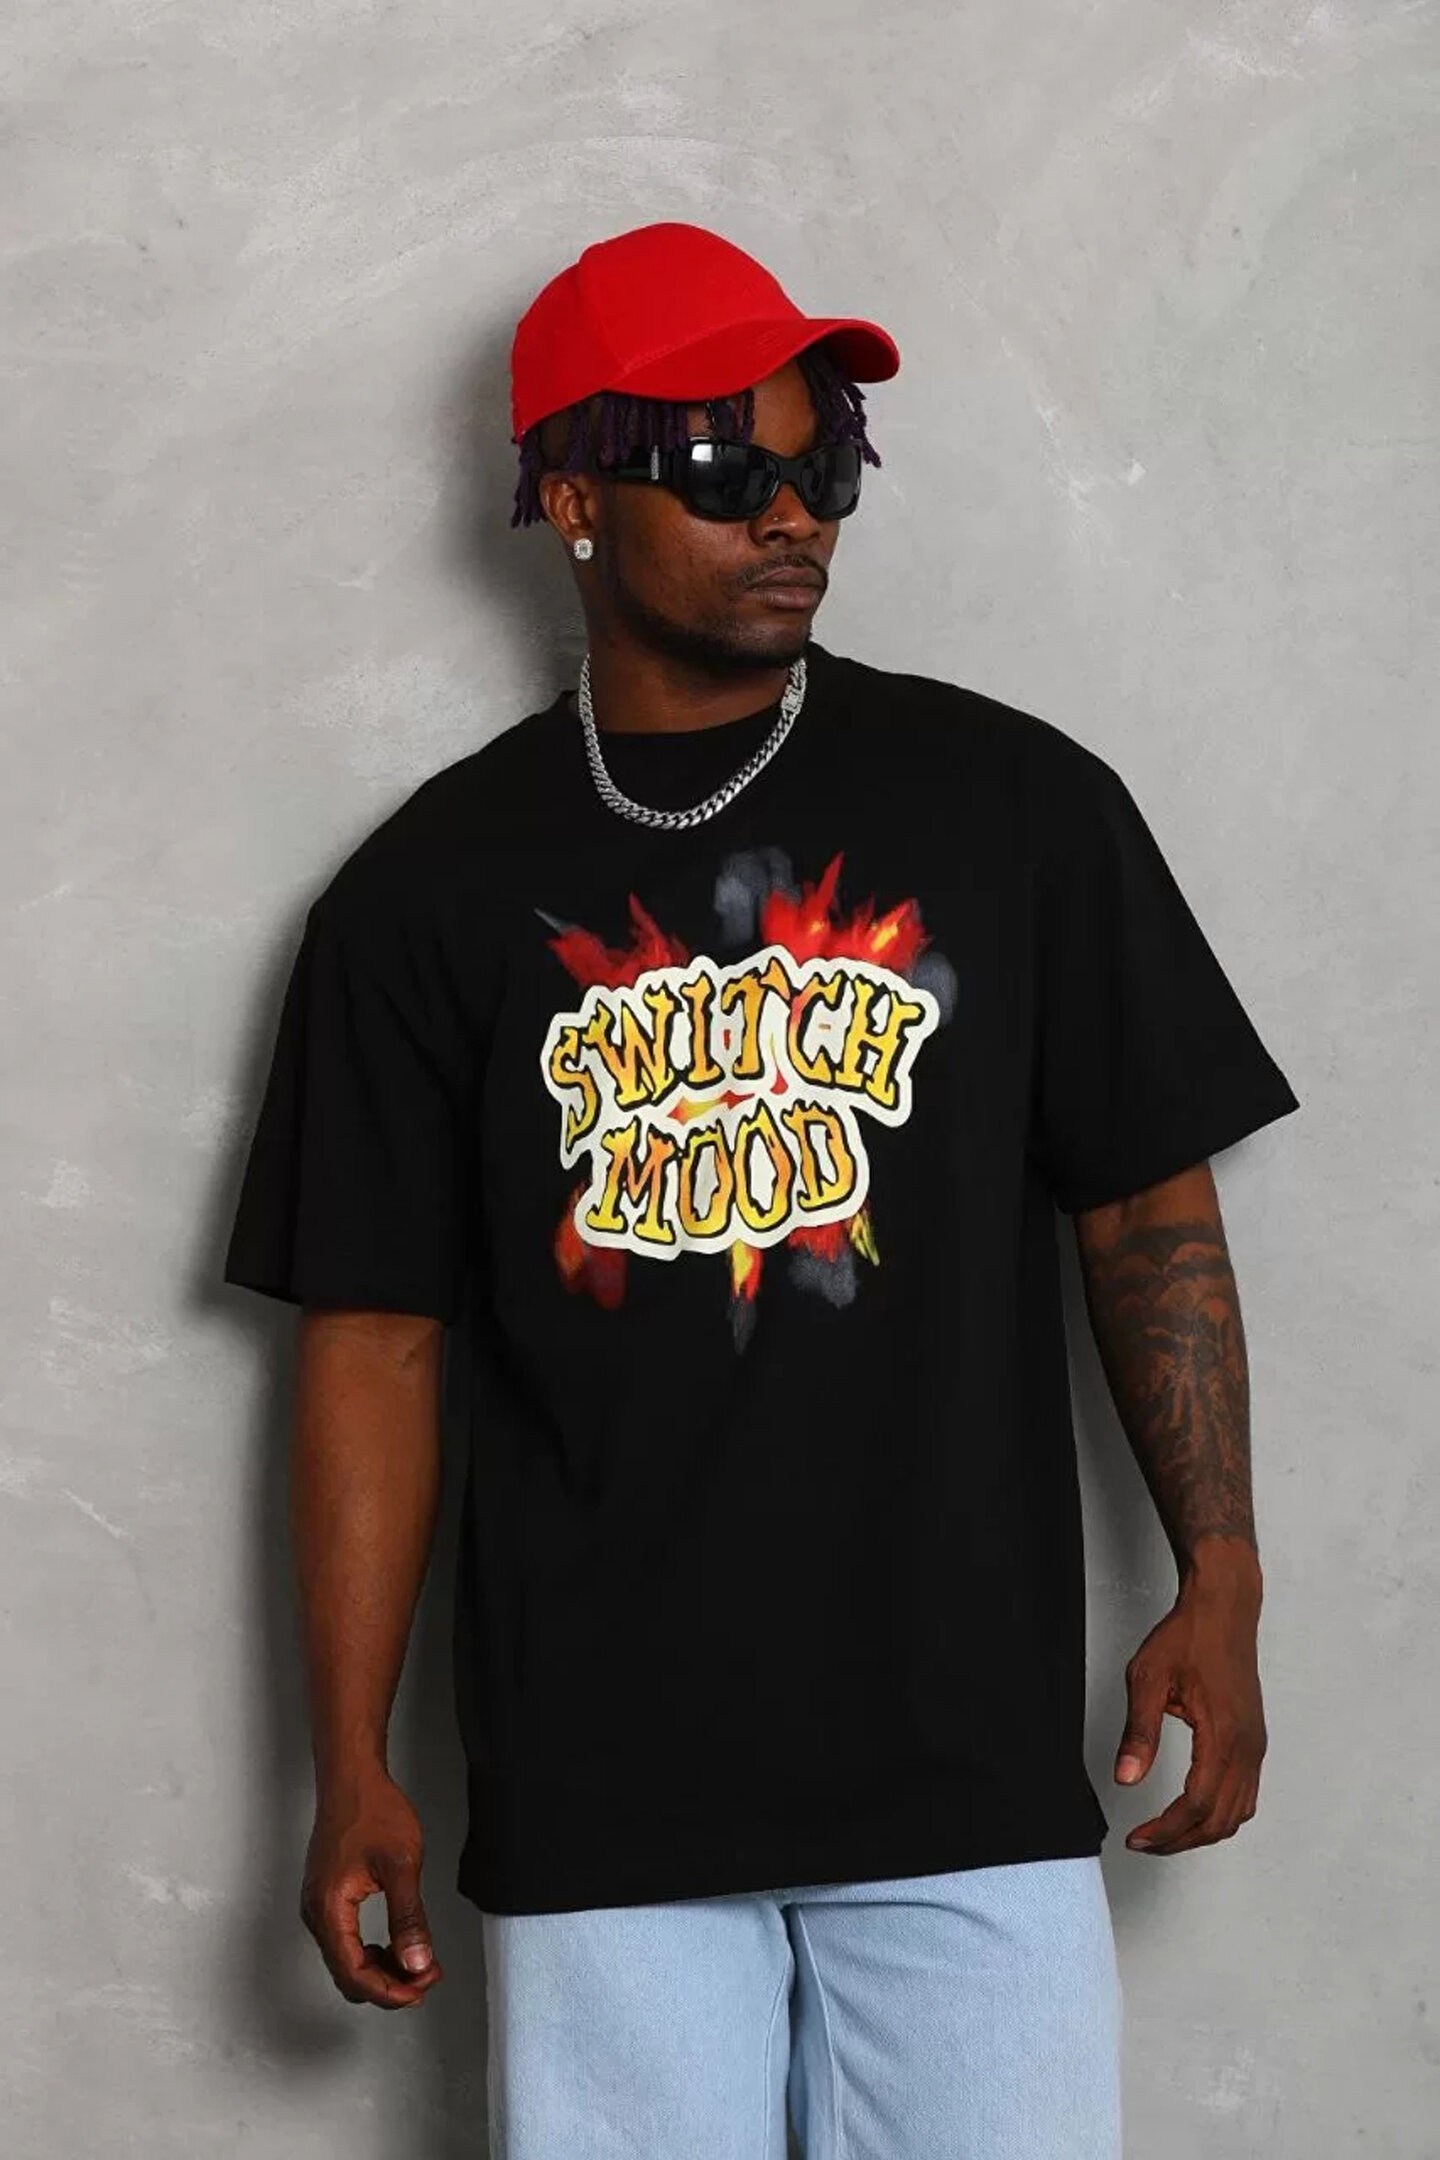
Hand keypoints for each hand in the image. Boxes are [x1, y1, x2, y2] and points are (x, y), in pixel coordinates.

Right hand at [300, 1769, 444, 2007]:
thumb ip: (409, 1918)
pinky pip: (346, 1940)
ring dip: (382, 1969)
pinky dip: (373, 1950)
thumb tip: (416, 1962)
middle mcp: (316, 1913)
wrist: (351, 1777)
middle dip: (389, 1984)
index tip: (422, 1988)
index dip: (391, 1991)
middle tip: (427, 1977)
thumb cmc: (371, 1810)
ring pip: (347, 1960)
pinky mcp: (327, 1897)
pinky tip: (397, 1942)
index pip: (355, 1974)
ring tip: (419, 1961)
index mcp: (328, 1910)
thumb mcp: (401, 1865)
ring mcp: (319, 1905)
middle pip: (348, 1974)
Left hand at [1114, 1561, 1266, 1854]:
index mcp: (1223, 1735)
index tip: (1137, 1837)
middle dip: (1180, 1840)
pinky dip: (1220, 1815)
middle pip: (1219, 1820)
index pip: (1197, 1806)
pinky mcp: (1254, 1741)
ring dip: (1201, 1832)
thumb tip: (1126, 1778)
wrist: (1223, 1609)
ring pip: (1236, 1814)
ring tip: (1164, 1833)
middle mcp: (1247, 1748)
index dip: (1166, 1831)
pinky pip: (1245, 1796)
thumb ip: (1139, 1732)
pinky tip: (1193, 1811)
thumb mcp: (1148, 1678)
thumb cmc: (1188, 1636)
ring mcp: (1255, 1746)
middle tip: (1144, 1842)